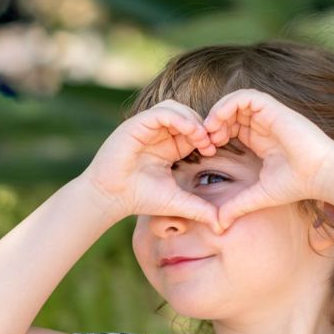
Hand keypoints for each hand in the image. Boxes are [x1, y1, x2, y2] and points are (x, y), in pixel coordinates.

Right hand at [82, 100, 221, 228]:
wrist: (111, 198)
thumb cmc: (140, 198)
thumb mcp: (177, 201)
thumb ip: (199, 208)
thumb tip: (221, 225)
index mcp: (168, 146)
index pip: (192, 129)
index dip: (206, 135)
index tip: (214, 149)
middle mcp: (157, 133)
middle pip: (186, 113)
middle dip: (202, 125)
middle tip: (211, 142)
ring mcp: (146, 127)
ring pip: (175, 108)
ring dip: (192, 119)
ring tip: (201, 138)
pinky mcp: (136, 124)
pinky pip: (162, 112)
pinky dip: (179, 118)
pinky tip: (189, 132)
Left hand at [202, 89, 333, 231]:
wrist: (320, 175)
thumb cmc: (295, 184)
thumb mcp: (258, 196)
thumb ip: (237, 206)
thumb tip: (218, 226)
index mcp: (258, 140)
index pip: (230, 127)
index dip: (214, 134)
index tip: (207, 151)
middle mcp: (262, 125)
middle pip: (229, 112)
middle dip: (213, 123)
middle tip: (205, 141)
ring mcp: (268, 115)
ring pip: (235, 101)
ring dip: (218, 112)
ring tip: (210, 130)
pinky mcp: (274, 109)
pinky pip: (246, 97)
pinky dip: (228, 104)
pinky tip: (219, 121)